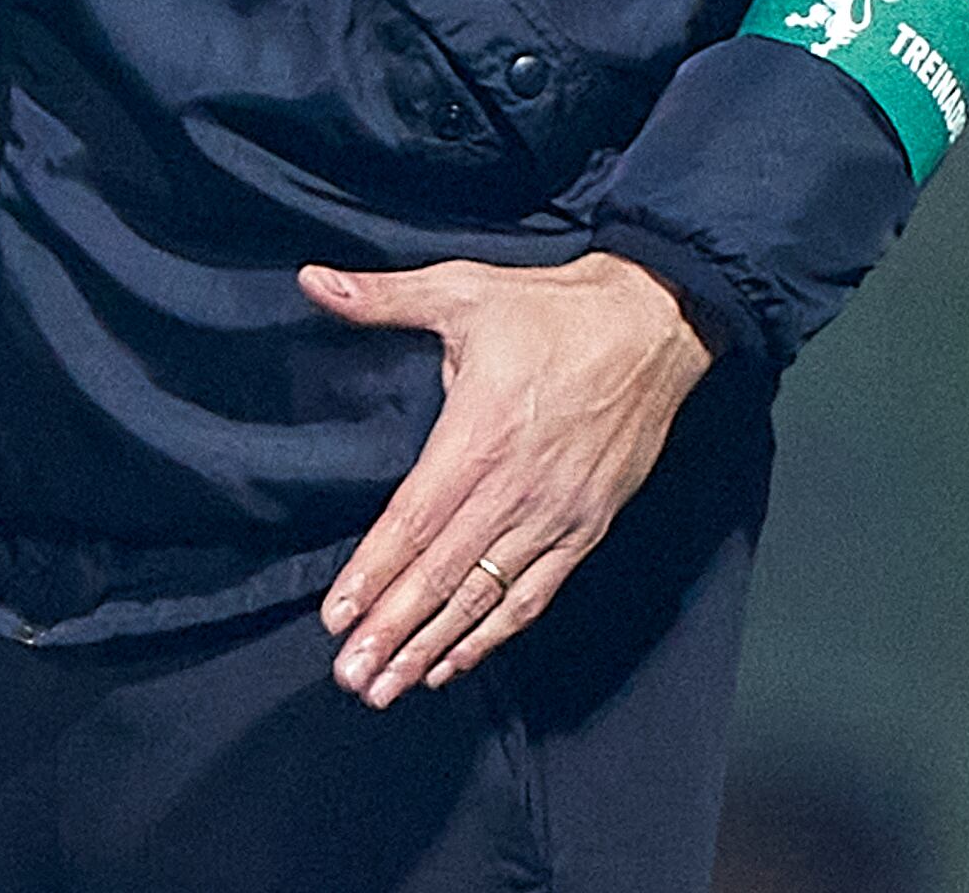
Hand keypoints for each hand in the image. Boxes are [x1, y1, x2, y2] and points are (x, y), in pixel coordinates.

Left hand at [304, 249, 714, 707]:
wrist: (654, 323)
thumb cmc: (551, 309)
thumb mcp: (462, 288)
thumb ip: (384, 296)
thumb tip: (314, 280)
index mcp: (479, 434)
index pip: (415, 521)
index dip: (373, 573)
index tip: (336, 618)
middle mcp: (516, 487)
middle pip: (443, 573)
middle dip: (393, 630)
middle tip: (351, 677)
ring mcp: (556, 514)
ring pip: (485, 595)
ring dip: (434, 645)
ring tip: (390, 687)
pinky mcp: (587, 527)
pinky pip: (535, 594)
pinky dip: (494, 634)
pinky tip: (456, 662)